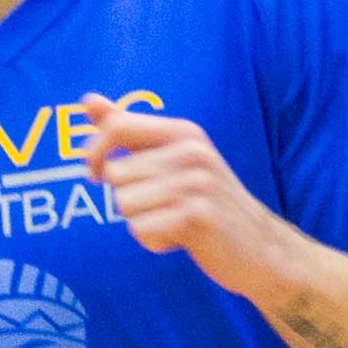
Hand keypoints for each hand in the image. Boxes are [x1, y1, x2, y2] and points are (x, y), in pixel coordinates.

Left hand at [79, 95, 288, 296]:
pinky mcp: (198, 216)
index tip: (96, 175)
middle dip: (128, 199)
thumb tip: (87, 100)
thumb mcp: (171, 158)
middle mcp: (191, 151)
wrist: (260, 247)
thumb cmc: (206, 202)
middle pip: (116, 175)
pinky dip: (154, 242)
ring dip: (141, 222)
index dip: (94, 153)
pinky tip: (181, 239)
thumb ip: (128, 130)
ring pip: (125, 205)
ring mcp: (196, 183)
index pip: (117, 126)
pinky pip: (142, 231)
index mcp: (184, 132)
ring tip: (174, 222)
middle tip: (165, 208)